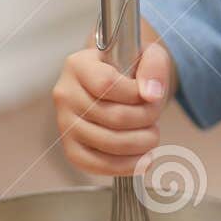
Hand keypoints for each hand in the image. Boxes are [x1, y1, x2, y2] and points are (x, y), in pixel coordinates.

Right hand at [52, 40, 173, 175]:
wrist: (116, 83)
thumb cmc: (129, 69)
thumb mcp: (146, 55)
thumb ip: (153, 67)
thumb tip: (151, 95)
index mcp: (78, 65)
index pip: (106, 84)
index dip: (136, 94)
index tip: (151, 94)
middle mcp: (66, 94)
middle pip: (113, 116)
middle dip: (146, 119)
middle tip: (155, 116)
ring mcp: (65, 124)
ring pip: (109, 143)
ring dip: (142, 143)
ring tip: (151, 134)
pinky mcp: (71, 148)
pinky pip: (97, 165)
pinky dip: (127, 166)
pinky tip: (144, 159)